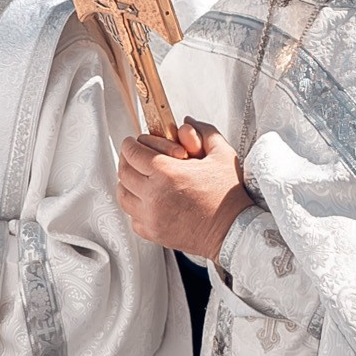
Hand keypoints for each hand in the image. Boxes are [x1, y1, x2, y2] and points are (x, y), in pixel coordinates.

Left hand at [118, 120, 251, 257]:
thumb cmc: (228, 195)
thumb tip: (187, 122)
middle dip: (127, 160)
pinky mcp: (153, 232)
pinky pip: (132, 217)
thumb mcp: (222, 154)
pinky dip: (136, 206)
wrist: (233, 230)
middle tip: (134, 156)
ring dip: (127, 183)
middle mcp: (154, 195)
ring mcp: (151, 216)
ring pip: (123, 195)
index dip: (130, 144)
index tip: (132, 142)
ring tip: (139, 177)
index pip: (133, 153)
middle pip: (124, 172)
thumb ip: (204, 132)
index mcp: (167, 173)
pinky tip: (148, 200)